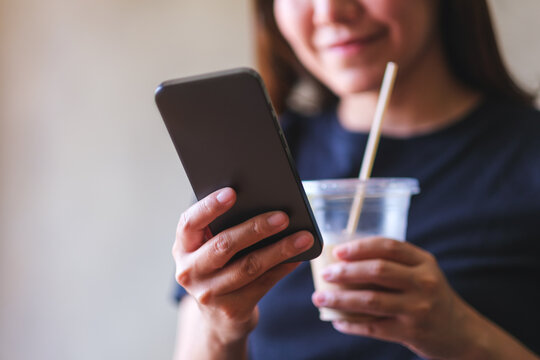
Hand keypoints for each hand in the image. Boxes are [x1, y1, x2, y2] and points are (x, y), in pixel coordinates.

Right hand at [173, 187, 313, 347]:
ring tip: (303, 237)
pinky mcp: (231, 309)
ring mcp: (209, 293)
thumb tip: (264, 202)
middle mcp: (190, 271)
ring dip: (279, 250)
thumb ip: (223, 227)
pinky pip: (263, 284)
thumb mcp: (209, 247)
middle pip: (224, 245)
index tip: (232, 192)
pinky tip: (298, 257)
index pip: (190, 222)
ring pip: (249, 267)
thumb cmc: (219, 266)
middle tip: (283, 217)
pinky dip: (283, 268)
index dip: (210, 206)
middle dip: (256, 228)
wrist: (218, 317)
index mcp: (183, 247)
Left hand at [311, 236, 480, 358]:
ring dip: (340, 299)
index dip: (360, 247)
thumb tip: (345, 261)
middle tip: (326, 274)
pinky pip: (373, 327)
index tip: (338, 251)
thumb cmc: (432, 298)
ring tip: (320, 298)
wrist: (462, 334)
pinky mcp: (411, 333)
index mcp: (424, 262)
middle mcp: (423, 282)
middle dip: (346, 271)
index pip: (388, 246)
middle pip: (377, 271)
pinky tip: (337, 321)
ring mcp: (418, 308)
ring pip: (371, 300)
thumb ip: (394, 265)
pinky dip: (351, 324)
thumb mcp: (422, 274)